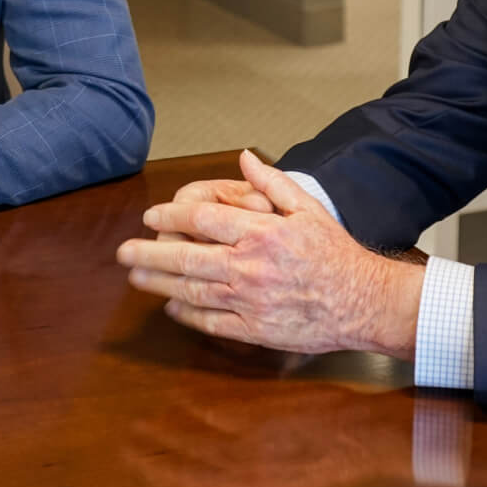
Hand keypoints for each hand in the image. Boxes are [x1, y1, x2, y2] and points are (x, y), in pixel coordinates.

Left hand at [116, 149, 423, 357]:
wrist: (363, 301)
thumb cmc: (335, 252)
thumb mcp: (307, 207)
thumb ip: (271, 181)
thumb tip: (243, 157)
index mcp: (260, 232)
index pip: (202, 218)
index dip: (170, 215)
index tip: (150, 215)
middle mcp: (250, 266)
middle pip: (186, 256)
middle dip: (149, 253)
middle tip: (123, 251)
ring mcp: (250, 301)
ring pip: (192, 290)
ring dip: (159, 283)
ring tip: (135, 276)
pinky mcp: (255, 330)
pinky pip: (212, 322)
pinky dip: (187, 314)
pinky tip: (171, 306)